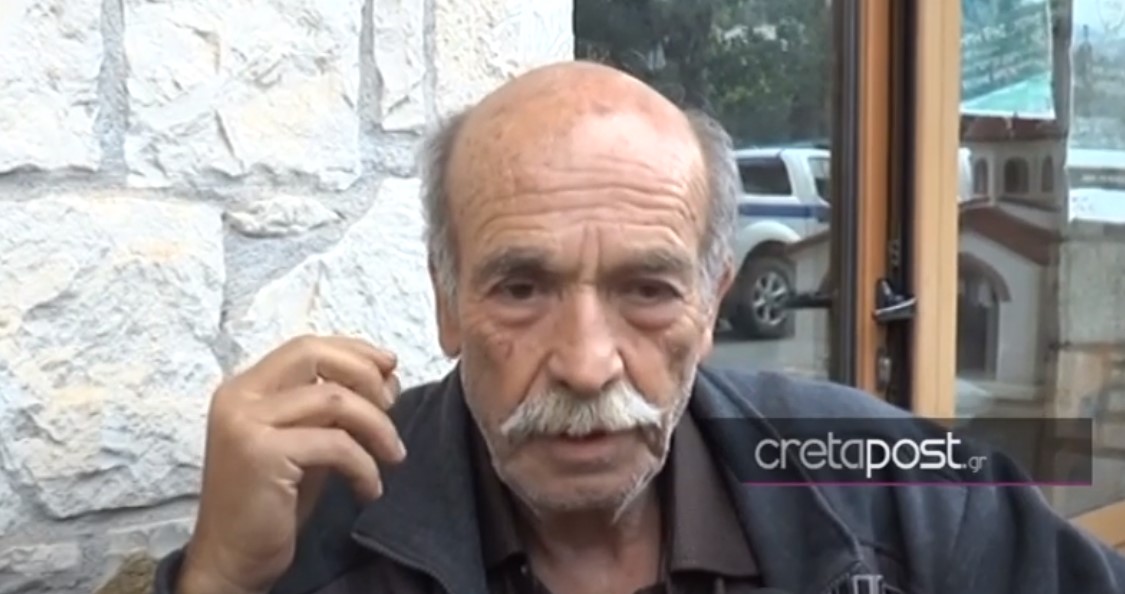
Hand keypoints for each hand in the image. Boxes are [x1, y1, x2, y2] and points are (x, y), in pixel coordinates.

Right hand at [177, 335, 405, 593]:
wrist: (231, 559)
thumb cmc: (272, 504)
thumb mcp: (307, 443)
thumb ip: (335, 409)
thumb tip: (386, 377)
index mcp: (245, 389)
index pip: (306, 347)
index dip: (354, 351)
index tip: (389, 368)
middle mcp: (239, 397)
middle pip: (315, 355)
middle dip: (365, 374)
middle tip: (393, 405)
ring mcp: (245, 423)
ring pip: (334, 399)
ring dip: (376, 426)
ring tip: (392, 455)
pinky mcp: (260, 453)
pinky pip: (335, 444)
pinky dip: (364, 465)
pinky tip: (369, 488)